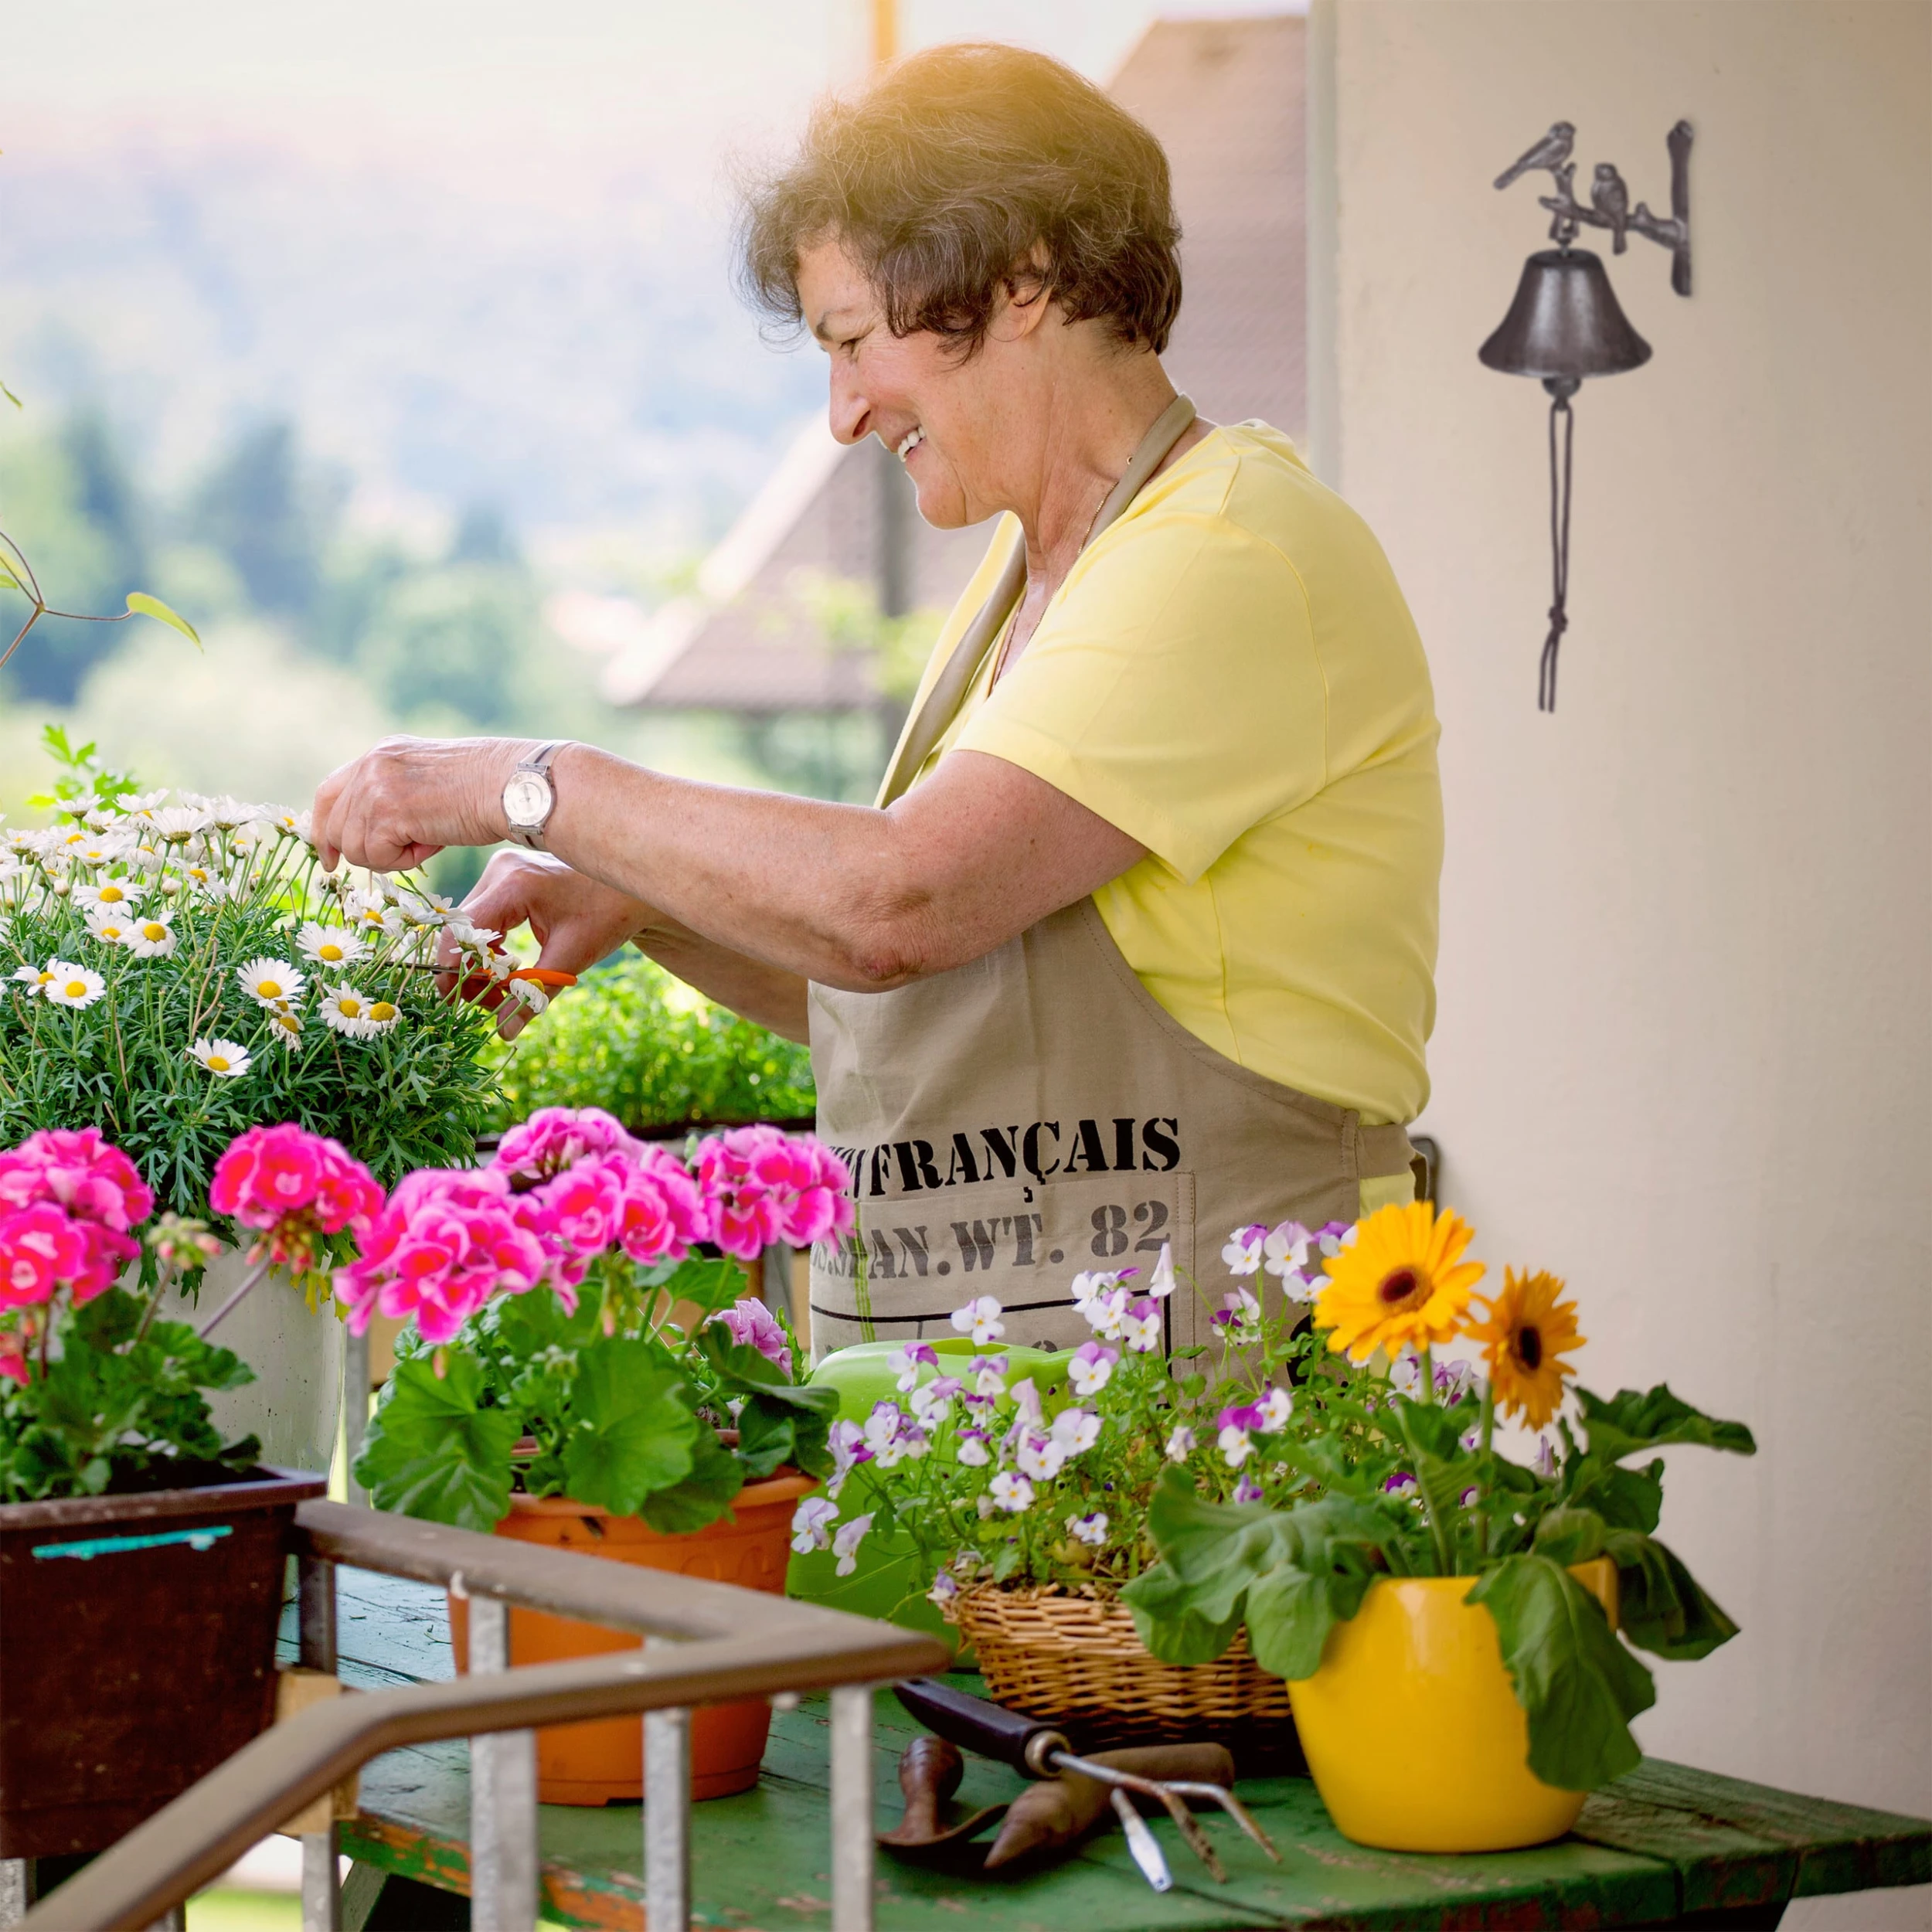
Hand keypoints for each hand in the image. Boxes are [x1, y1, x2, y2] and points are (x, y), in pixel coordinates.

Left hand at [313, 735, 528, 873]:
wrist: (512, 786)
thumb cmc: (489, 790)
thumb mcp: (430, 782)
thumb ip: (396, 796)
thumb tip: (375, 834)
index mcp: (383, 753)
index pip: (330, 792)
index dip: (325, 828)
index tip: (330, 856)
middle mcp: (372, 764)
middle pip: (335, 825)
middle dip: (360, 851)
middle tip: (394, 859)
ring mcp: (375, 786)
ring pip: (355, 847)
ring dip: (390, 857)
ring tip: (428, 840)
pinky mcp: (386, 811)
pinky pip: (376, 857)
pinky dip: (404, 861)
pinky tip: (432, 843)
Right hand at [453, 850, 655, 1038]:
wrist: (629, 891)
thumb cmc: (608, 917)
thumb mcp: (570, 958)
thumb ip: (533, 994)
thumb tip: (503, 1032)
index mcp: (514, 885)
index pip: (465, 930)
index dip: (454, 969)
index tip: (456, 1002)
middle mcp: (500, 871)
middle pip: (462, 930)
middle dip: (470, 972)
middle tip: (488, 1004)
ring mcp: (501, 871)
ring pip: (470, 928)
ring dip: (479, 964)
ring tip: (503, 991)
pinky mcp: (506, 879)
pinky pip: (483, 920)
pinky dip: (490, 950)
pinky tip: (509, 970)